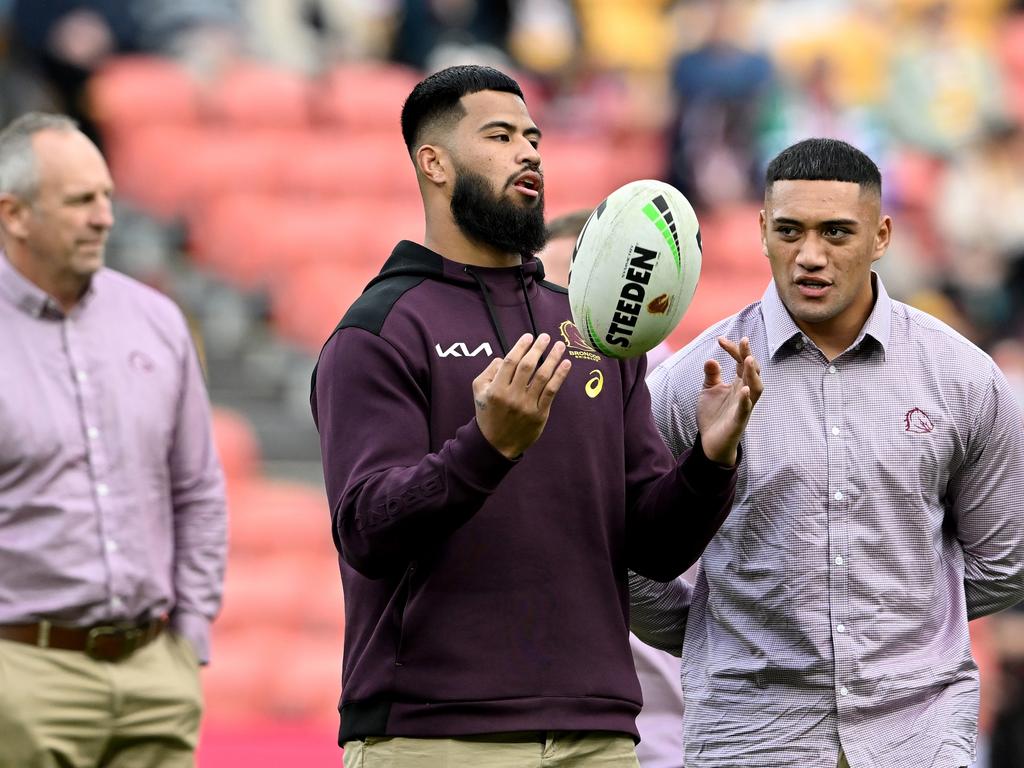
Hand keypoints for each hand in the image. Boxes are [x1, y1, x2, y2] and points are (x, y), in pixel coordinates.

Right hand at [472, 333, 571, 458]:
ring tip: (560, 346)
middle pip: (527, 366)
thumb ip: (489, 372)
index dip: (521, 346)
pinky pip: (551, 391)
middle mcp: (511, 396)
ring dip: (553, 359)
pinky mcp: (539, 414)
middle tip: (546, 337)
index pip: (510, 362)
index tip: (529, 336)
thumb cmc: (488, 414)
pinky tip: (566, 364)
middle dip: (538, 348)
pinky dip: (560, 376)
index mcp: (496, 389)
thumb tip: (505, 357)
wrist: (496, 444)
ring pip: (542, 377)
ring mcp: (527, 406)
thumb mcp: (479, 392)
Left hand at [696, 336, 762, 465]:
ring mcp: (744, 406)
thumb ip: (711, 375)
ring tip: (748, 360)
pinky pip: (745, 409)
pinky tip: (744, 389)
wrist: (710, 441)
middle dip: (749, 356)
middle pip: (752, 371)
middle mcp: (745, 393)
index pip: (740, 362)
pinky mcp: (738, 420)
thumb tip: (711, 359)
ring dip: (752, 374)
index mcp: (738, 384)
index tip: (720, 339)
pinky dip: (746, 399)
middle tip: (743, 341)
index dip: (734, 350)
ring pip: (756, 388)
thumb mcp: (709, 390)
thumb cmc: (713, 414)